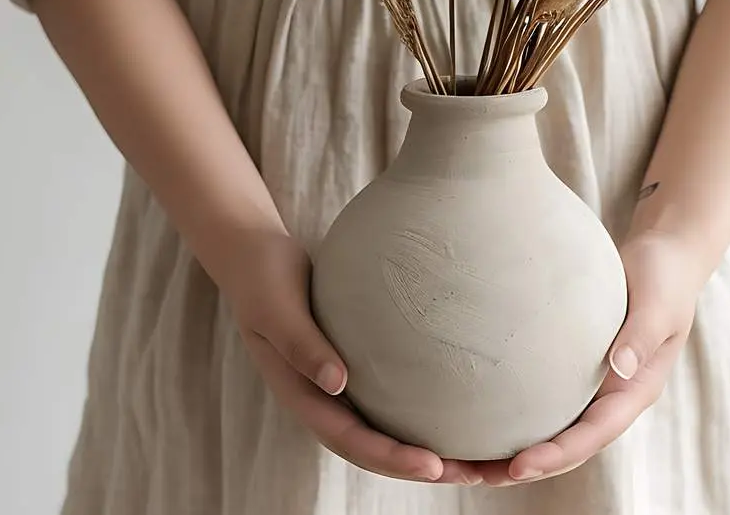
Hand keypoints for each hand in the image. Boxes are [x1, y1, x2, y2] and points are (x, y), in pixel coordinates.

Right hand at [213, 227, 481, 484]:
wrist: (254, 258)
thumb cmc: (264, 277)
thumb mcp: (275, 307)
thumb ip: (302, 344)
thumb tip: (337, 382)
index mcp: (301, 397)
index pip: (351, 441)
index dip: (392, 458)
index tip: (433, 466)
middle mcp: (323, 401)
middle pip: (375, 449)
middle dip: (421, 467)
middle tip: (472, 472)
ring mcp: (337, 388)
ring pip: (385, 429)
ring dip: (427, 447)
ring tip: (476, 456)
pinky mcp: (354, 368)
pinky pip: (390, 398)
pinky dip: (421, 411)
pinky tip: (458, 406)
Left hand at [476, 231, 712, 485]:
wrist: (664, 256)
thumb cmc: (664, 276)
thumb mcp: (659, 301)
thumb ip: (642, 334)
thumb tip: (620, 369)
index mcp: (636, 391)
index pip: (595, 435)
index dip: (558, 455)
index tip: (520, 466)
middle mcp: (612, 398)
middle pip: (567, 447)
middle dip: (525, 467)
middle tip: (476, 475)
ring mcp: (593, 388)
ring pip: (551, 431)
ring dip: (512, 452)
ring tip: (465, 464)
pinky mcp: (574, 371)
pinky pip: (542, 402)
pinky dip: (512, 417)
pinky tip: (476, 417)